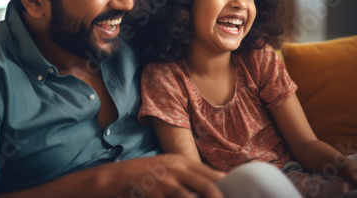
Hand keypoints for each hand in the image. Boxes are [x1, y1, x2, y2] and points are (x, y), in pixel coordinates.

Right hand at [103, 154, 224, 197]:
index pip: (210, 174)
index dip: (225, 186)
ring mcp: (165, 181)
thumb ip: (188, 174)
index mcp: (181, 161)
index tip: (238, 194)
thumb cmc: (146, 174)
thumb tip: (216, 182)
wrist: (118, 176)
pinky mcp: (155, 193)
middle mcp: (176, 169)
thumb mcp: (168, 167)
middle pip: (206, 186)